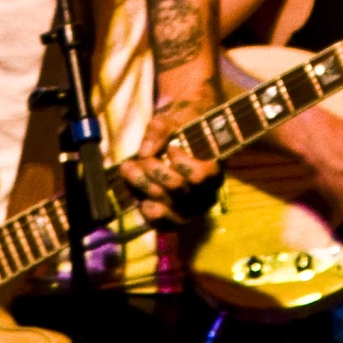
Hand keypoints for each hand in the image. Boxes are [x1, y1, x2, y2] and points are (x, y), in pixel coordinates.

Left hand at [122, 97, 222, 223]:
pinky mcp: (175, 220)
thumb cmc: (181, 128)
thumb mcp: (173, 119)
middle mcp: (205, 196)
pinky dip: (147, 210)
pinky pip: (161, 223)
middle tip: (141, 157)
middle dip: (154, 170)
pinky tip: (140, 197)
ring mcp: (191, 211)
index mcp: (213, 171)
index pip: (199, 176)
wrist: (182, 140)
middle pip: (176, 187)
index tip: (171, 147)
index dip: (181, 163)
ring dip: (143, 185)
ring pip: (165, 204)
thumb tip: (144, 152)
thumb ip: (160, 130)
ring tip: (128, 167)